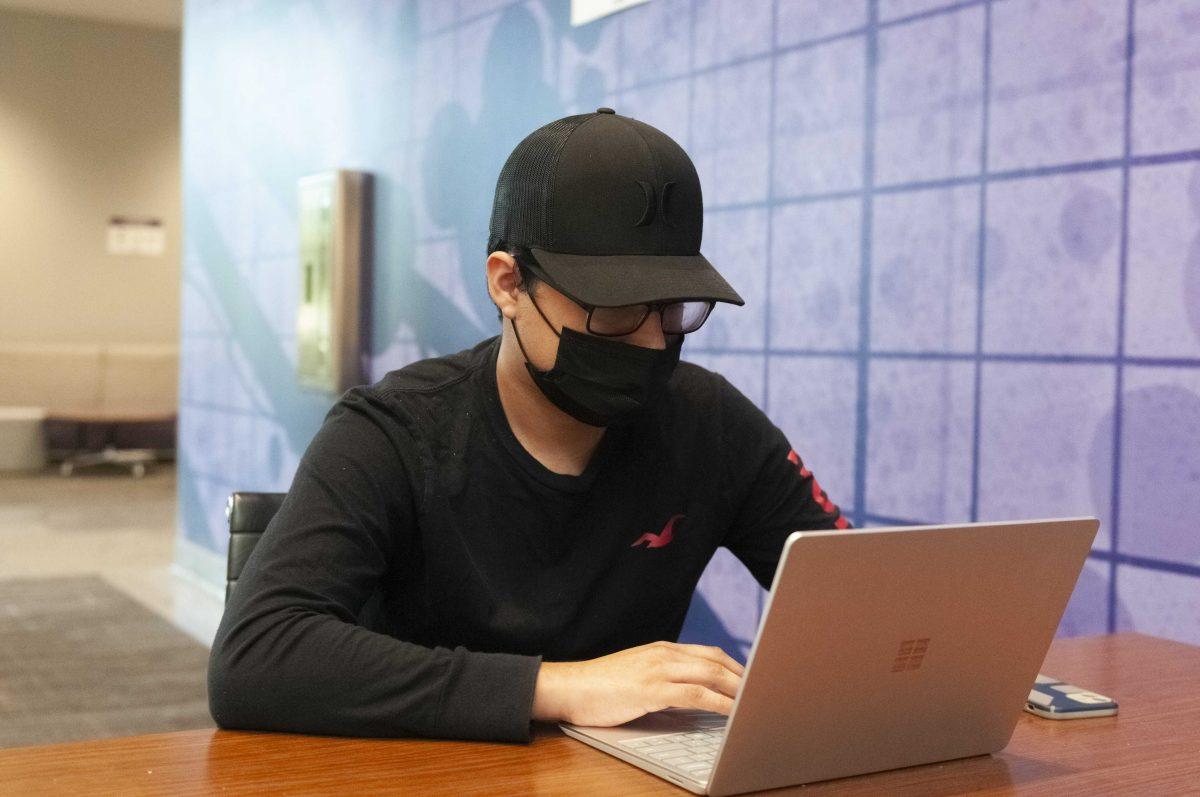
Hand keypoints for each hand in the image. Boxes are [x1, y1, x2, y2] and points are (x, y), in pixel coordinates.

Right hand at [531, 641, 744, 725]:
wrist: (569, 688)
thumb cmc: (601, 687)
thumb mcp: (637, 674)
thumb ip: (664, 677)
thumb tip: (693, 693)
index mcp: (661, 649)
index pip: (708, 652)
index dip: (735, 665)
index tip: (753, 678)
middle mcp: (663, 654)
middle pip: (715, 661)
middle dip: (744, 676)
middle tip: (765, 690)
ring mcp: (657, 670)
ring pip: (710, 674)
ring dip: (737, 689)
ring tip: (756, 701)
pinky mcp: (651, 690)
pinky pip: (695, 694)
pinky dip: (719, 702)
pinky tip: (732, 711)